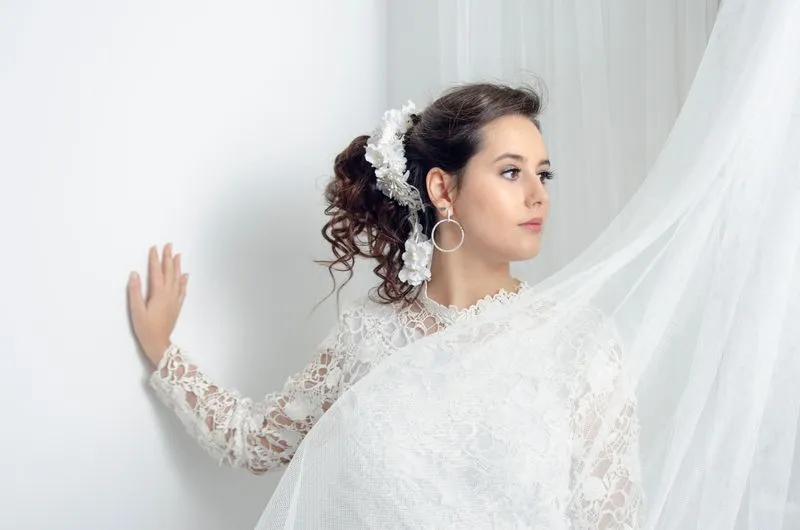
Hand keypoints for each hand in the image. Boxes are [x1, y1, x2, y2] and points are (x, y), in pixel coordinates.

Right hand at [128, 243, 188, 365]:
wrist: (158, 342)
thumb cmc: (146, 328)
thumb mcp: (136, 310)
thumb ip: (135, 291)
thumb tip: (134, 274)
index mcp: (159, 294)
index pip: (156, 272)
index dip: (155, 259)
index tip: (154, 248)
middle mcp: (169, 294)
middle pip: (169, 272)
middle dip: (169, 257)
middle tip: (169, 245)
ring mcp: (175, 300)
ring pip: (177, 279)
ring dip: (177, 266)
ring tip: (178, 255)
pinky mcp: (177, 306)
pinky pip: (182, 290)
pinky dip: (184, 281)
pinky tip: (185, 275)